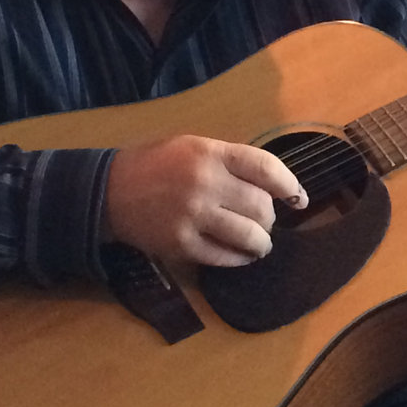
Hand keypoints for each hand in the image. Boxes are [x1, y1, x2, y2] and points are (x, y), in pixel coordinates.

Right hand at [104, 135, 308, 266]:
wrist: (108, 191)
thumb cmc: (158, 164)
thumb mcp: (195, 147)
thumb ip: (232, 163)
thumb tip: (275, 187)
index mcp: (211, 154)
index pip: (266, 168)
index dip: (289, 185)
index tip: (298, 198)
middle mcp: (205, 183)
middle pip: (261, 206)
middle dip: (270, 217)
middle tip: (265, 220)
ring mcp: (193, 216)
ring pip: (248, 236)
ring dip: (261, 243)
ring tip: (260, 243)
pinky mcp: (181, 245)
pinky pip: (224, 257)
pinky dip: (239, 258)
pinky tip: (241, 255)